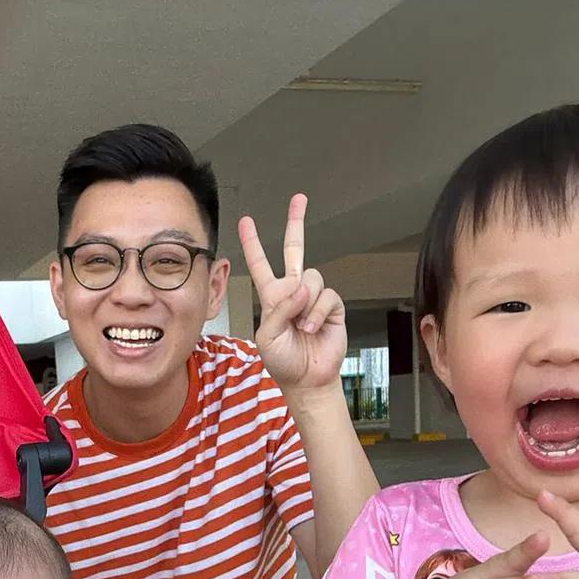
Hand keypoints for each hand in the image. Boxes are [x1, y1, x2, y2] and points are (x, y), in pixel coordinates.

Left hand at [238, 194, 347, 393]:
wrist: (306, 379)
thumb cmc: (282, 361)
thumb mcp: (267, 336)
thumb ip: (279, 309)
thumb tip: (301, 289)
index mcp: (272, 297)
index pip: (260, 265)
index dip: (252, 244)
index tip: (246, 222)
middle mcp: (293, 292)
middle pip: (294, 250)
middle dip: (295, 223)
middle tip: (299, 200)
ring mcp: (313, 298)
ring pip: (312, 278)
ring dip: (304, 305)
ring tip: (301, 327)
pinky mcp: (332, 306)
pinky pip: (326, 296)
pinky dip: (317, 314)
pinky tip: (312, 328)